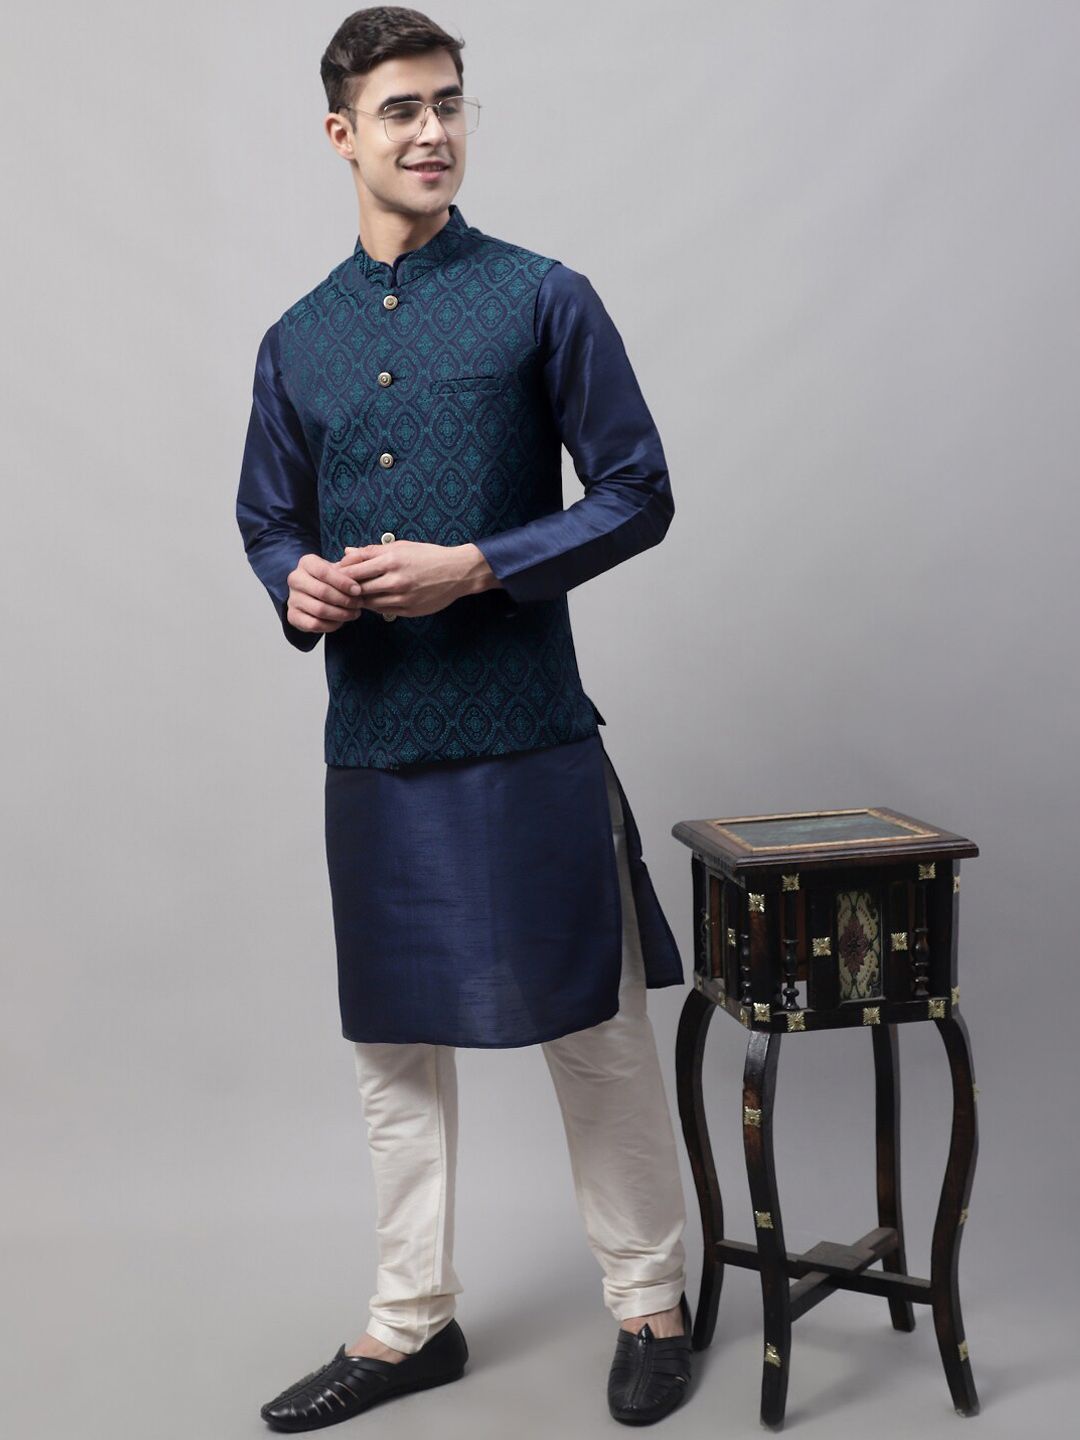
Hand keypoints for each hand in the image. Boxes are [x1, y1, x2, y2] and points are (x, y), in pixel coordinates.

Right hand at [285, 553, 365, 633]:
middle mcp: (295, 579)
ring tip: (354, 613)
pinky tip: (341, 621)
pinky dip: (331, 625)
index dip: (343, 582)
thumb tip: (358, 557)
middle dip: (345, 600)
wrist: (314, 595)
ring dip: (341, 614)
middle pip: (323, 592)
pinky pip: (314, 624)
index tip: (358, 590)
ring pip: (319, 610)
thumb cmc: (331, 580)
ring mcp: (292, 598)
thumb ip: (350, 564)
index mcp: (306, 563)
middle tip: (359, 604)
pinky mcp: (292, 616)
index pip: (324, 572)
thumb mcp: (340, 568)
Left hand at [334, 541, 496, 618]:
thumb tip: (347, 553)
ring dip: (360, 599)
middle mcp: (395, 579)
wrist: (458, 572)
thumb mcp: (401, 546)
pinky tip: (374, 599)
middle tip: (340, 588)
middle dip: (347, 588)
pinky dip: (375, 606)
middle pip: (358, 588)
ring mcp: (402, 597)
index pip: (354, 569)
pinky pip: (382, 610)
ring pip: (369, 602)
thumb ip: (372, 551)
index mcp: (391, 559)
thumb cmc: (429, 555)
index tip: (335, 573)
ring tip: (356, 594)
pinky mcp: (408, 610)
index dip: (341, 572)